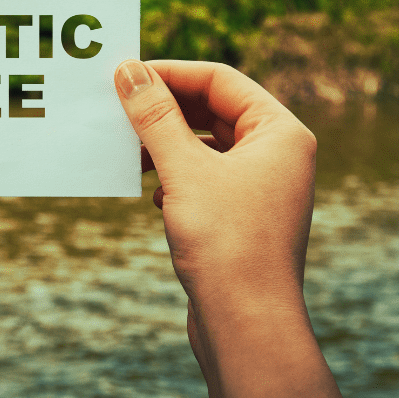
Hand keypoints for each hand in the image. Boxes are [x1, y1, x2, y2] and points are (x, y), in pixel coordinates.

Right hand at [114, 59, 315, 320]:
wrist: (246, 327)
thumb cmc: (226, 244)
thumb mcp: (183, 170)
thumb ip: (154, 116)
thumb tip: (128, 70)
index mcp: (280, 132)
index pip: (220, 80)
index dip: (170, 73)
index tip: (124, 74)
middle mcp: (278, 154)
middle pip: (213, 109)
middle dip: (164, 108)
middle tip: (118, 106)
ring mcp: (262, 187)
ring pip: (206, 144)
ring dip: (165, 143)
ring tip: (128, 149)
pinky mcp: (242, 216)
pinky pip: (204, 176)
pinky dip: (174, 174)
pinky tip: (153, 193)